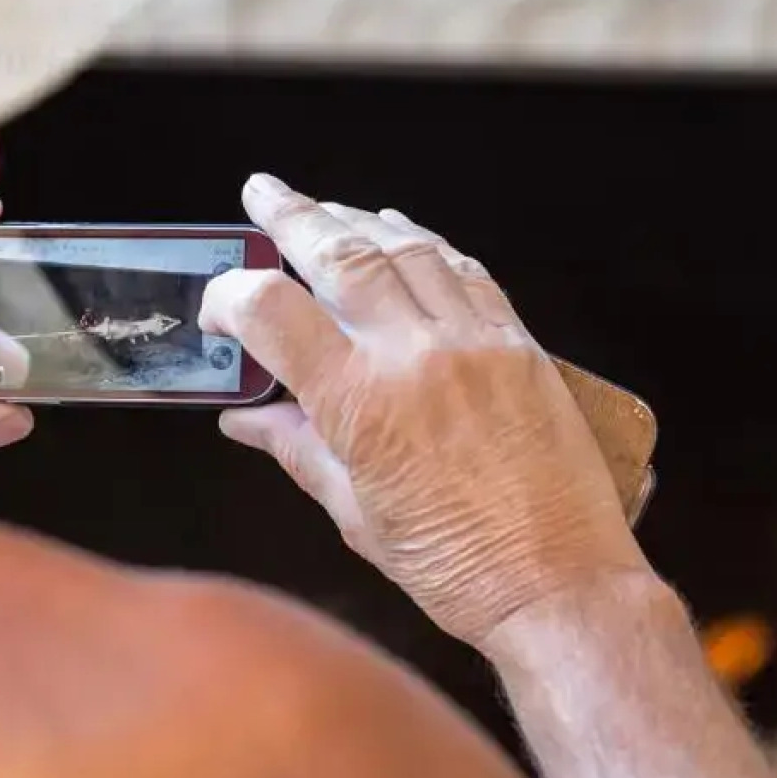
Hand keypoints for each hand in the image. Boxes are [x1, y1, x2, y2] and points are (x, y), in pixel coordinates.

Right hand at [200, 173, 650, 648]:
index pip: (273, 311)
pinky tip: (405, 238)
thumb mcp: (355, 515)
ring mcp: (475, 343)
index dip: (232, 297)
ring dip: (358, 221)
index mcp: (361, 405)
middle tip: (263, 193)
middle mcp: (416, 357)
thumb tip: (247, 420)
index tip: (220, 307)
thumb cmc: (456, 567)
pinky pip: (466, 272)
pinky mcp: (520, 346)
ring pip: (406, 249)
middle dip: (292, 216)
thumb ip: (298, 450)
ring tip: (328, 211)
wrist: (557, 584)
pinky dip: (428, 246)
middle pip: (339, 253)